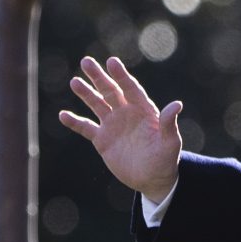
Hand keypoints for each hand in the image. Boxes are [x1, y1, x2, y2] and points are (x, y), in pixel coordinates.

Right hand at [59, 55, 181, 204]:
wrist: (153, 179)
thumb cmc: (166, 160)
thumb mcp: (170, 143)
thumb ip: (169, 124)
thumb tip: (177, 104)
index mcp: (143, 110)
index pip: (131, 88)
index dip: (121, 75)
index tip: (111, 62)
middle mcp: (126, 113)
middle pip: (110, 91)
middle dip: (98, 77)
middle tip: (86, 62)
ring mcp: (113, 125)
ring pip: (97, 104)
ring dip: (86, 93)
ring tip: (74, 82)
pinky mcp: (102, 140)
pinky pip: (86, 128)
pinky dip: (75, 122)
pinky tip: (63, 115)